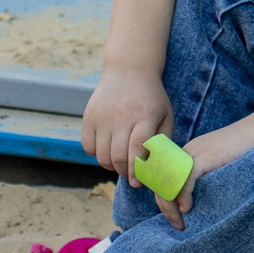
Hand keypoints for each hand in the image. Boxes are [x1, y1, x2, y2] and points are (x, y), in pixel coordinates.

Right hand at [80, 66, 171, 188]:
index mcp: (144, 116)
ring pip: (102, 155)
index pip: (137, 149)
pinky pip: (88, 146)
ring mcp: (102, 116)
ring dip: (110, 165)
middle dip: (124, 171)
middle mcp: (121, 116)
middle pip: (118, 156)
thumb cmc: (151, 98)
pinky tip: (107, 149)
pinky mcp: (88, 116)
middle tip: (129, 174)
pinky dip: (96, 154)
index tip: (137, 182)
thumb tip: (156, 169)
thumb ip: (163, 141)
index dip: (136, 170)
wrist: (128, 70)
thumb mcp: (165, 115)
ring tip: (119, 162)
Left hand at [154, 120, 253, 230]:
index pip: (166, 178)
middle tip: (177, 225)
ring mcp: (194, 153)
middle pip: (163, 181)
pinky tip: (187, 209)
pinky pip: (185, 179)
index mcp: (189, 153)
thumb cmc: (249, 150)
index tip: (176, 218)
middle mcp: (187, 152)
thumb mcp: (222, 165)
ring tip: (180, 223)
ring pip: (170, 181)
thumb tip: (202, 202)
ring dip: (172, 206)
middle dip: (166, 207)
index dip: (166, 199)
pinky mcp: (204, 157)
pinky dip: (183, 196)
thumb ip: (209, 178)